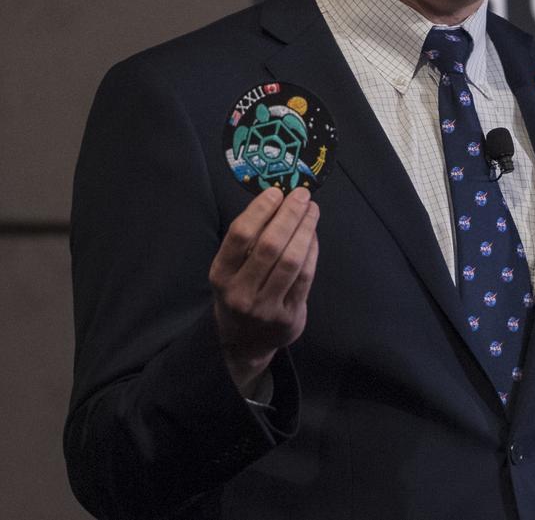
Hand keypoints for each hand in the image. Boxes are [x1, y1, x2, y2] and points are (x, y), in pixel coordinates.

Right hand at [209, 187, 319, 394]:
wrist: (246, 342)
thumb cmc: (240, 293)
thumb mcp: (231, 270)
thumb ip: (249, 240)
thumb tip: (278, 200)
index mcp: (220, 274)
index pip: (240, 235)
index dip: (260, 210)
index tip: (276, 192)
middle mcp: (240, 292)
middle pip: (269, 245)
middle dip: (289, 215)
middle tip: (302, 196)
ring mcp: (265, 307)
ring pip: (291, 260)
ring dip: (305, 230)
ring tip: (312, 211)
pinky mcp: (288, 315)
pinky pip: (305, 276)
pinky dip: (312, 251)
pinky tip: (313, 234)